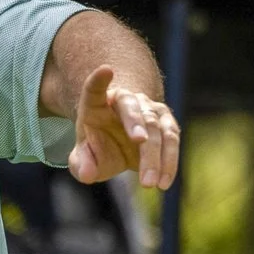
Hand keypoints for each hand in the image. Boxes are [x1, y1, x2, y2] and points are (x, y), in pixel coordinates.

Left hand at [69, 65, 179, 188]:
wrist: (121, 144)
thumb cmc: (98, 148)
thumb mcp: (84, 158)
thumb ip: (82, 164)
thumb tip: (87, 174)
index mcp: (96, 103)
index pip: (94, 89)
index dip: (98, 80)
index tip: (105, 70)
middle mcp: (124, 101)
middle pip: (130, 107)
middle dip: (136, 121)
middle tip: (139, 140)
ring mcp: (148, 109)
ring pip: (155, 127)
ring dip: (155, 155)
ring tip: (149, 183)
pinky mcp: (166, 122)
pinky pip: (171, 140)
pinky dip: (169, 161)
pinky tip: (164, 181)